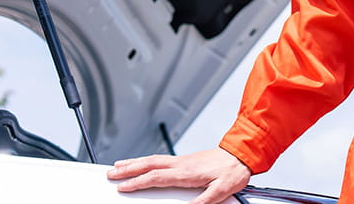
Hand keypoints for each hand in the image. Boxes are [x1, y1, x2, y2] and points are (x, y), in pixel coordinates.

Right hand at [106, 147, 251, 202]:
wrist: (242, 154)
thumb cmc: (233, 171)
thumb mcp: (221, 190)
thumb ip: (203, 202)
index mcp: (186, 172)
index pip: (155, 177)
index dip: (137, 182)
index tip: (122, 187)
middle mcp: (181, 163)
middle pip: (148, 164)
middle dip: (128, 169)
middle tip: (111, 173)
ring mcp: (182, 160)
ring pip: (153, 159)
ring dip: (134, 162)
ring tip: (119, 166)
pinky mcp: (185, 160)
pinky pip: (160, 159)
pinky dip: (146, 160)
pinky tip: (144, 163)